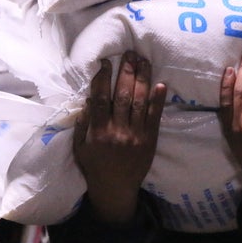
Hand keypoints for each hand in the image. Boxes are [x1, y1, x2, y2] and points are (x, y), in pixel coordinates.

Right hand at [72, 51, 165, 223]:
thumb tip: (89, 99)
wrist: (115, 189)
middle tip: (130, 53)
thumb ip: (83, 123)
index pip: (101, 99)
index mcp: (98, 131)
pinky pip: (155, 117)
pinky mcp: (150, 140)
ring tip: (144, 61)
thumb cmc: (94, 165)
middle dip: (127, 72)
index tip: (106, 62)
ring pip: (140, 102)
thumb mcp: (80, 146)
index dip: (103, 78)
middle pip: (124, 96)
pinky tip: (161, 84)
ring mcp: (135, 135)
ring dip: (143, 79)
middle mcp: (117, 131)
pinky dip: (158, 100)